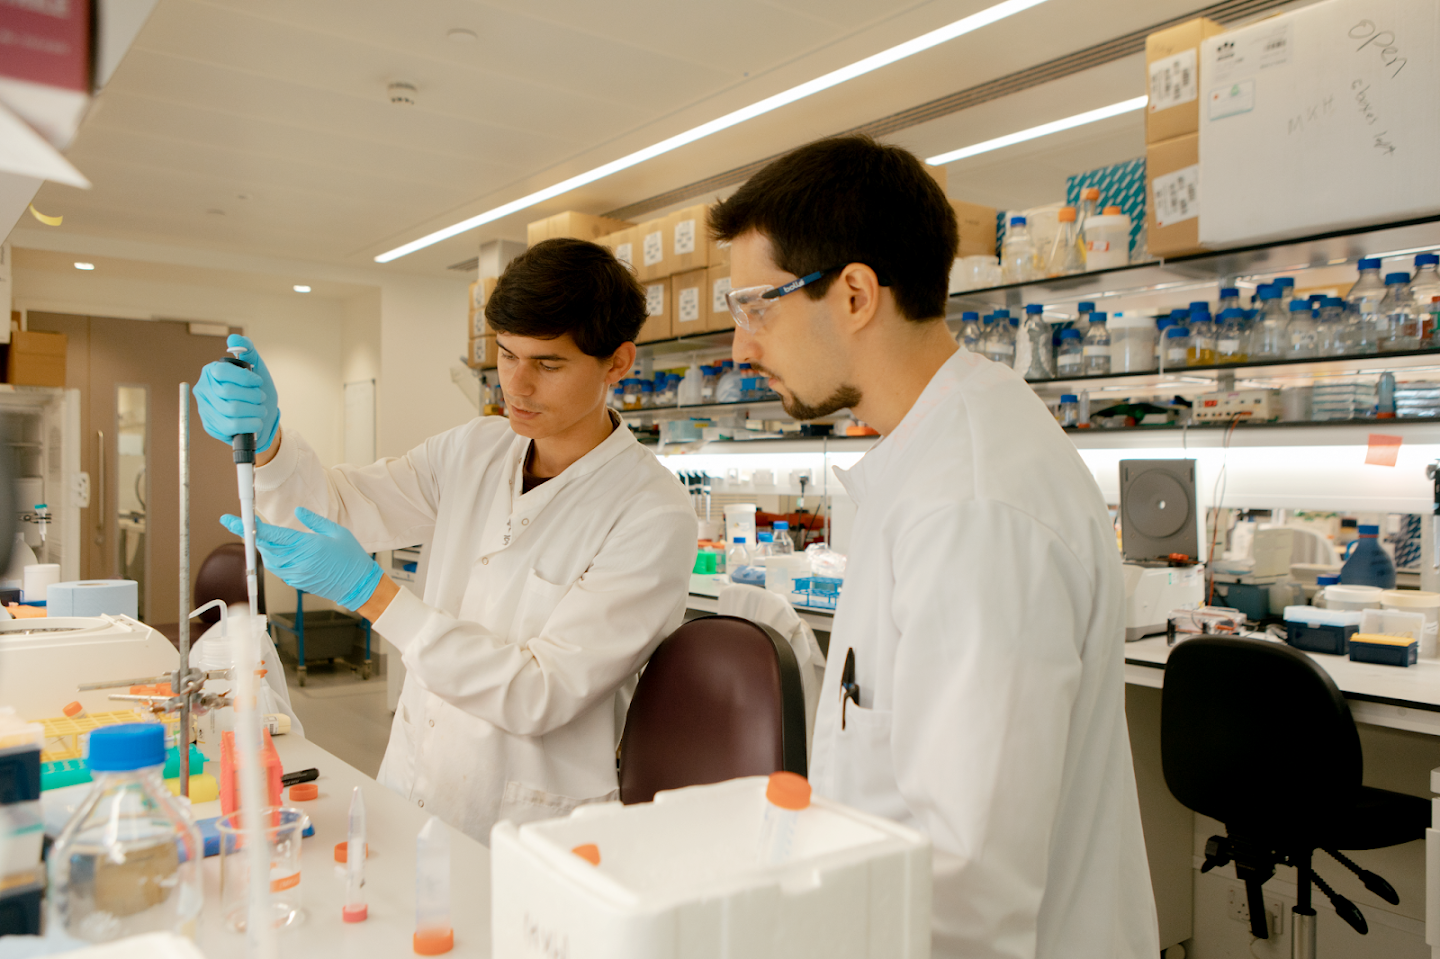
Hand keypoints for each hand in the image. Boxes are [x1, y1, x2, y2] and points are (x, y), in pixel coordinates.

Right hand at [195, 334, 280, 451]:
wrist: (262, 417)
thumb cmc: (257, 390)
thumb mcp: (257, 367)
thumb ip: (248, 350)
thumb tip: (234, 338)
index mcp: (211, 371)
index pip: (223, 372)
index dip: (245, 378)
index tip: (258, 382)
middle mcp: (203, 389)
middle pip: (228, 393)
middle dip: (253, 396)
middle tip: (261, 398)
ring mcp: (204, 408)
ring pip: (232, 410)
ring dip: (254, 411)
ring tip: (260, 410)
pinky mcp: (210, 426)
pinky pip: (231, 426)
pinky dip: (250, 424)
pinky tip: (256, 422)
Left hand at [220, 507, 381, 609]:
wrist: (360, 585)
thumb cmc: (352, 558)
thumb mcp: (337, 532)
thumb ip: (314, 521)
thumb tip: (297, 511)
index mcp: (307, 546)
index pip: (270, 534)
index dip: (249, 527)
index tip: (231, 520)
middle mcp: (297, 561)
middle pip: (264, 547)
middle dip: (252, 536)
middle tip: (243, 525)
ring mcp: (295, 574)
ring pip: (268, 559)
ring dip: (262, 548)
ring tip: (262, 536)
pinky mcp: (296, 582)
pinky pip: (277, 569)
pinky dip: (273, 558)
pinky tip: (278, 551)